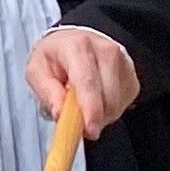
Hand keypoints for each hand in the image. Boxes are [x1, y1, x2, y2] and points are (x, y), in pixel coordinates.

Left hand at [26, 23, 140, 136]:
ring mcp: (124, 63)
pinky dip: (107, 111)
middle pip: (107, 96)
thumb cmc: (56, 56)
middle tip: (73, 118)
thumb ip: (47, 92)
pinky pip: (122, 106)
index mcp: (78, 46)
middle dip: (91, 117)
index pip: (87, 82)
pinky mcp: (132, 77)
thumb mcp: (37, 70)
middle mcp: (105, 51)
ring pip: (116, 105)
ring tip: (81, 102)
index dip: (90, 109)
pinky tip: (95, 99)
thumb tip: (60, 113)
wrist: (76, 41)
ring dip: (98, 115)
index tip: (89, 130)